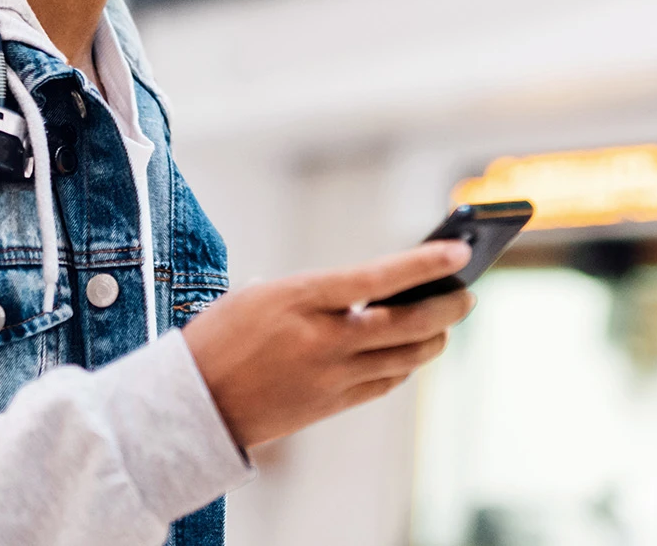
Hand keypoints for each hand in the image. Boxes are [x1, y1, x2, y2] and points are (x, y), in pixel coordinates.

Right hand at [182, 241, 475, 447]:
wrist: (189, 402)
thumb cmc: (222, 335)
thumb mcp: (264, 293)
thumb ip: (322, 292)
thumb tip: (379, 292)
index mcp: (303, 299)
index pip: (380, 278)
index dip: (426, 263)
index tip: (460, 250)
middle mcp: (323, 340)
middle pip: (408, 323)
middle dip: (447, 306)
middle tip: (467, 293)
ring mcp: (330, 378)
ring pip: (406, 358)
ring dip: (433, 338)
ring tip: (446, 322)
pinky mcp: (330, 407)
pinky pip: (385, 384)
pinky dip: (405, 366)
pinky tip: (411, 353)